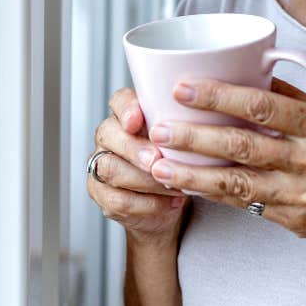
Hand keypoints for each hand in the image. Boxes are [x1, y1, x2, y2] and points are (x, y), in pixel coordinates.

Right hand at [87, 88, 189, 244]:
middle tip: (156, 160)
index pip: (119, 101)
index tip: (136, 120)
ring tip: (174, 186)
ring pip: (110, 168)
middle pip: (108, 134)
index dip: (126, 109)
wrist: (172, 201)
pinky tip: (170, 203)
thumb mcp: (187, 141)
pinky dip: (147, 204)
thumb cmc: (180, 163)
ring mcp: (100, 165)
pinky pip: (118, 200)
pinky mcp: (102, 194)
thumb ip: (187, 125)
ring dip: (145, 180)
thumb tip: (205, 117)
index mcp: (128, 115)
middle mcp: (109, 137)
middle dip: (134, 148)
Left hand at [145, 78, 305, 264]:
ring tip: (157, 164)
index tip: (184, 87)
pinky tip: (188, 186)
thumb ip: (298, 104)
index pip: (263, 107)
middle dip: (193, 136)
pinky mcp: (295, 223)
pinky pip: (247, 205)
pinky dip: (215, 194)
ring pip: (236, 183)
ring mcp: (302, 197)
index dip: (219, 96)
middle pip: (241, 145)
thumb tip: (254, 78)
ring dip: (192, 174)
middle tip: (156, 126)